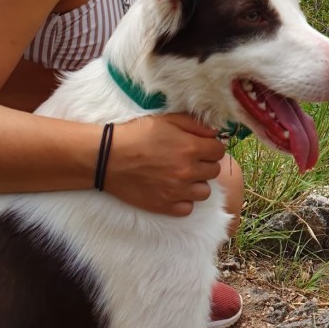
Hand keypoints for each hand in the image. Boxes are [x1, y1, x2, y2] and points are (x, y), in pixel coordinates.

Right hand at [105, 113, 225, 215]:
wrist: (109, 157)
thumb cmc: (138, 134)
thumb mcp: (167, 119)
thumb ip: (195, 124)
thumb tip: (214, 132)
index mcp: (190, 148)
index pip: (219, 151)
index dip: (211, 147)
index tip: (202, 146)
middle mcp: (188, 172)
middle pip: (214, 171)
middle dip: (205, 163)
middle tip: (190, 159)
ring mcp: (177, 191)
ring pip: (204, 192)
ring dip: (197, 183)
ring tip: (183, 175)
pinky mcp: (164, 206)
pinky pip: (187, 208)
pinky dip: (184, 200)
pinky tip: (173, 189)